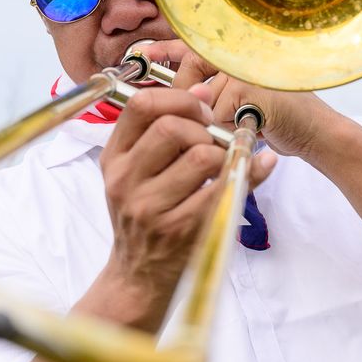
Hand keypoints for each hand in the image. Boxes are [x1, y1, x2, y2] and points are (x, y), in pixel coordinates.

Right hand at [99, 84, 276, 316]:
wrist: (138, 274)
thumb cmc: (145, 215)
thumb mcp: (138, 172)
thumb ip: (165, 129)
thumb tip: (204, 87)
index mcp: (114, 158)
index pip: (140, 105)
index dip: (179, 98)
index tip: (200, 109)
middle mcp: (124, 180)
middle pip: (172, 127)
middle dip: (205, 127)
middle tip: (215, 140)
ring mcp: (149, 207)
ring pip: (200, 156)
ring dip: (222, 155)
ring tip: (221, 165)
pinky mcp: (178, 229)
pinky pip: (220, 189)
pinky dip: (243, 175)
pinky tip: (247, 173)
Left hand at [138, 39, 337, 159]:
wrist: (318, 134)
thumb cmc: (281, 120)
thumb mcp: (241, 104)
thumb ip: (215, 96)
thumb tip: (179, 100)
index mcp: (238, 54)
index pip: (194, 45)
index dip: (166, 48)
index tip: (141, 53)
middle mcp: (241, 55)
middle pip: (192, 73)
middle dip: (187, 99)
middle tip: (198, 117)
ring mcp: (246, 69)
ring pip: (204, 99)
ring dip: (213, 122)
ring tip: (234, 130)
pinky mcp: (251, 89)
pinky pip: (219, 114)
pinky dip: (226, 131)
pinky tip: (243, 134)